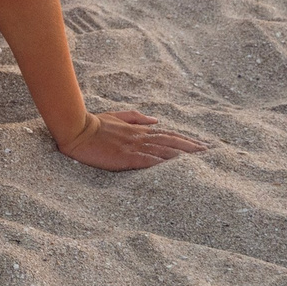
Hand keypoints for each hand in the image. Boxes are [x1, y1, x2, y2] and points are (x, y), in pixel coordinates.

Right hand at [56, 109, 207, 170]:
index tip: (202, 146)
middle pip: (172, 142)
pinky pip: (149, 161)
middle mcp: (140, 138)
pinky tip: (176, 168)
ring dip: (184, 155)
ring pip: (165, 151)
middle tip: (210, 153)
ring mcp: (134, 147)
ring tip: (201, 160)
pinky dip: (164, 164)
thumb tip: (155, 119)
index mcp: (138, 131)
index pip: (168, 135)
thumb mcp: (116, 117)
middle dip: (192, 148)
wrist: (76, 129)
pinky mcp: (126, 157)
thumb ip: (136, 118)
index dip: (186, 140)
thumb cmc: (93, 125)